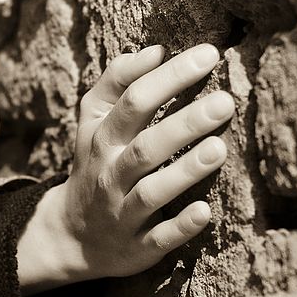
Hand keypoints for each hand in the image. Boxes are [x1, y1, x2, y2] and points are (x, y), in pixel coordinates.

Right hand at [16, 43, 233, 293]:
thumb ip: (118, 81)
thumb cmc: (96, 162)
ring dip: (184, 171)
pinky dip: (180, 226)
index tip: (208, 54)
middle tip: (224, 102)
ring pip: (152, 191)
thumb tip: (155, 50)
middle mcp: (111, 172)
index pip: (134, 101)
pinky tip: (204, 211)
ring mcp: (123, 211)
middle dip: (184, 124)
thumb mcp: (93, 119)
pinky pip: (158, 237)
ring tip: (219, 148)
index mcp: (103, 137)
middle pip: (146, 145)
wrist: (73, 234)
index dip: (169, 76)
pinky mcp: (138, 246)